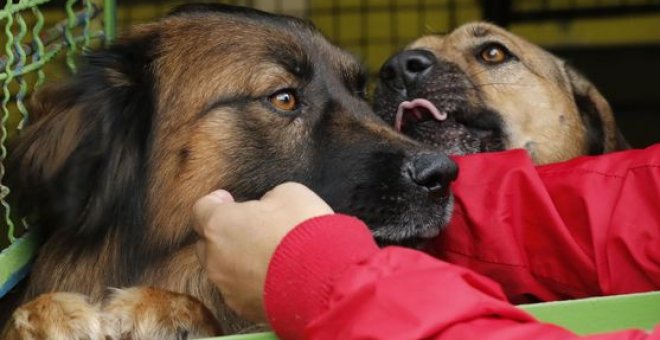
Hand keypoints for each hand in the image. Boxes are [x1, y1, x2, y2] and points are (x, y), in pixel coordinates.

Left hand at [193, 182, 333, 321]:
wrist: (325, 278)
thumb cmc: (304, 231)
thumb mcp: (289, 194)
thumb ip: (267, 199)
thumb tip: (266, 208)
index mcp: (220, 225)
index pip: (201, 210)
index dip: (215, 203)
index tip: (228, 200)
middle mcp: (216, 258)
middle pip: (207, 243)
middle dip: (224, 234)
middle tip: (250, 227)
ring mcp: (228, 287)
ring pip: (224, 270)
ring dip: (238, 260)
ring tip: (267, 255)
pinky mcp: (245, 308)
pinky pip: (240, 290)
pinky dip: (251, 282)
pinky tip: (274, 275)